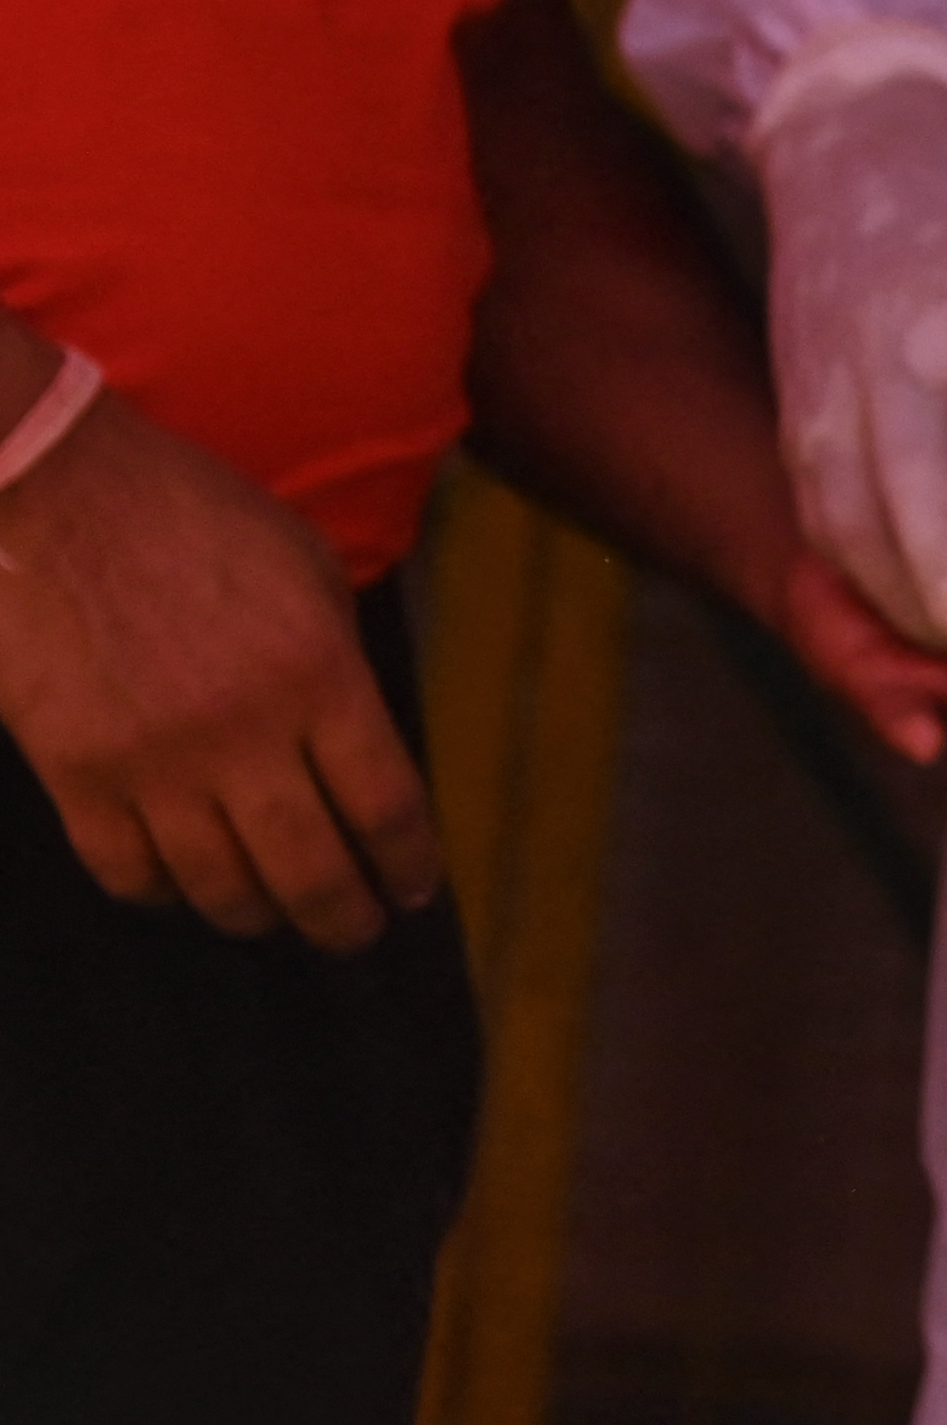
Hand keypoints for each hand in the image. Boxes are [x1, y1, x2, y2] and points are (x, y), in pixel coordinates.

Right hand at [0, 388, 439, 946]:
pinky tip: (179, 887)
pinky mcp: (74, 771)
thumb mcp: (305, 570)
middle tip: (356, 932)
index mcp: (319, 676)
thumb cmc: (190, 516)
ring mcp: (153, 761)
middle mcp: (244, 733)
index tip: (414, 891)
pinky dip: (160, 890)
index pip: (386, 805)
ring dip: (255, 913)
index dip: (407, 864)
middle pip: (310, 867)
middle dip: (343, 917)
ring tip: (274, 915)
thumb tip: (359, 743)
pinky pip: (126, 868)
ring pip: (218, 883)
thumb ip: (337, 660)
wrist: (53, 492)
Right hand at [753, 69, 946, 653]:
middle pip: (912, 480)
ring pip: (849, 520)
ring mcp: (832, 394)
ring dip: (899, 594)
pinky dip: (861, 575)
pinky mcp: (797, 422)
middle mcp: (896, 358)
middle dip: (944, 568)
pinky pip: (821, 519)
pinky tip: (909, 609)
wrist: (853, 167)